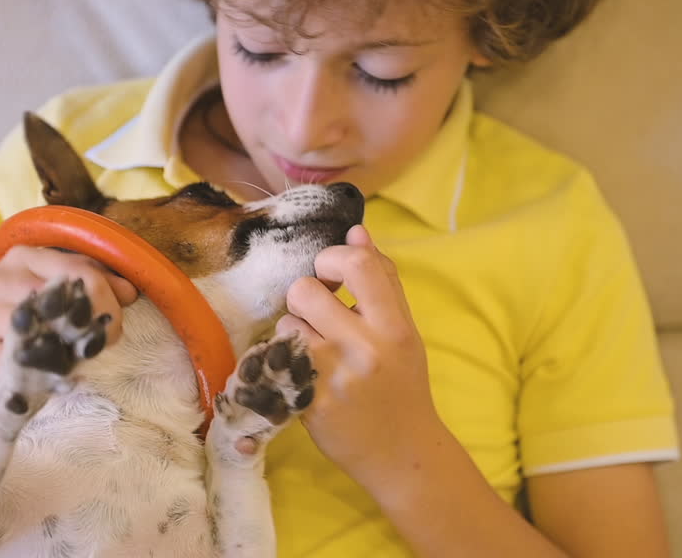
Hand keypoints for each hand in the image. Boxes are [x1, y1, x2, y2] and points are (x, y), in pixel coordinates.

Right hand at [0, 245, 137, 406]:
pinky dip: (42, 374)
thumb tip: (130, 290)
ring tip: (76, 362)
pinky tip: (52, 380)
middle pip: (63, 296)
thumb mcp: (48, 302)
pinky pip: (18, 362)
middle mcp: (1, 277)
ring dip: (67, 351)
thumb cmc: (12, 327)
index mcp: (25, 257)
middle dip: (92, 324)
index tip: (116, 323)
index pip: (79, 268)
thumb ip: (87, 288)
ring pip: (41, 328)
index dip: (107, 296)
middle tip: (104, 345)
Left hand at [277, 225, 444, 486]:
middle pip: (305, 290)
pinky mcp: (308, 402)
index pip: (358, 263)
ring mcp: (333, 377)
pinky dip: (285, 359)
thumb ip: (382, 281)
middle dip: (306, 297)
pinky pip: (277, 357)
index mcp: (394, 326)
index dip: (333, 258)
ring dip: (294, 331)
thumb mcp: (404, 331)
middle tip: (320, 317)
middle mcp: (365, 348)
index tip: (333, 275)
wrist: (402, 452)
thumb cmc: (402, 384)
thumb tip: (356, 230)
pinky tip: (304, 372)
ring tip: (315, 349)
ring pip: (286, 323)